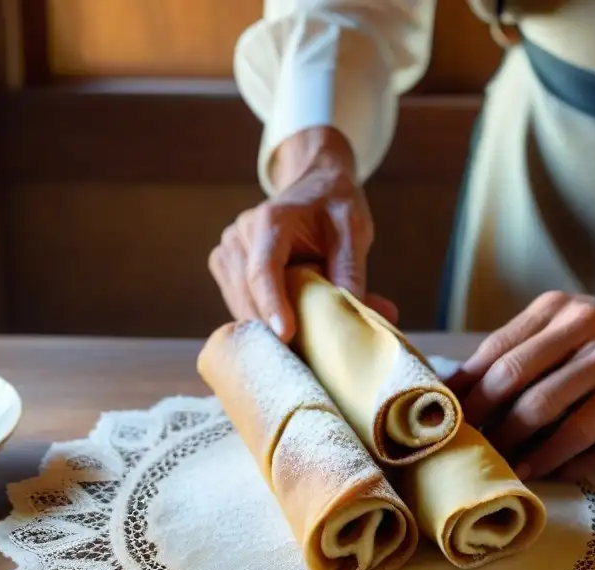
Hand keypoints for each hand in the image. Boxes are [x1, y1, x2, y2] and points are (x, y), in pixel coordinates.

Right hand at [208, 126, 397, 340]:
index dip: (272, 304)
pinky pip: (242, 308)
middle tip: (314, 359)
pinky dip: (265, 324)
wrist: (312, 186)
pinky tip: (291, 333)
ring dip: (271, 331)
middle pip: (249, 297)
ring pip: (242, 309)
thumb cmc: (334, 207)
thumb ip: (353, 271)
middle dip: (278, 330)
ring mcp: (227, 255)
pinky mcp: (226, 272)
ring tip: (307, 345)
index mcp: (270, 222)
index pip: (263, 269)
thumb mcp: (353, 232)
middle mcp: (239, 237)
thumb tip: (368, 316)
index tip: (286, 334)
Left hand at [447, 282, 594, 480]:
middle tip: (475, 448)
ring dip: (531, 455)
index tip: (448, 418)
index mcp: (564, 313)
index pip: (503, 356)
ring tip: (510, 467)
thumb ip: (514, 345)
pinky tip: (553, 471)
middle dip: (495, 428)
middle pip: (529, 393)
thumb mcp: (561, 319)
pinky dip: (572, 466)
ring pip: (567, 429)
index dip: (470, 393)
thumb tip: (456, 387)